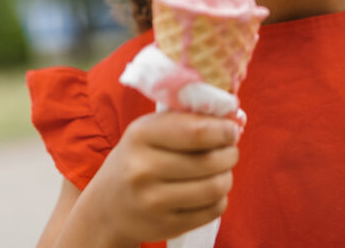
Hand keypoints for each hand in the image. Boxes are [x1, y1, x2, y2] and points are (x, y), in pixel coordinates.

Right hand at [83, 111, 239, 245]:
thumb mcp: (150, 130)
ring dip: (227, 176)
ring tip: (221, 170)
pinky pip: (212, 210)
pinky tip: (209, 191)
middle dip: (230, 153)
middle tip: (229, 150)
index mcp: (141, 135)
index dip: (224, 130)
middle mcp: (143, 169)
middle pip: (211, 161)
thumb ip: (188, 121)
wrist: (107, 206)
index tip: (232, 129)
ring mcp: (153, 201)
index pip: (197, 132)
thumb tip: (237, 119)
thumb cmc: (138, 158)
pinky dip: (220, 198)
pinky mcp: (166, 226)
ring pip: (215, 187)